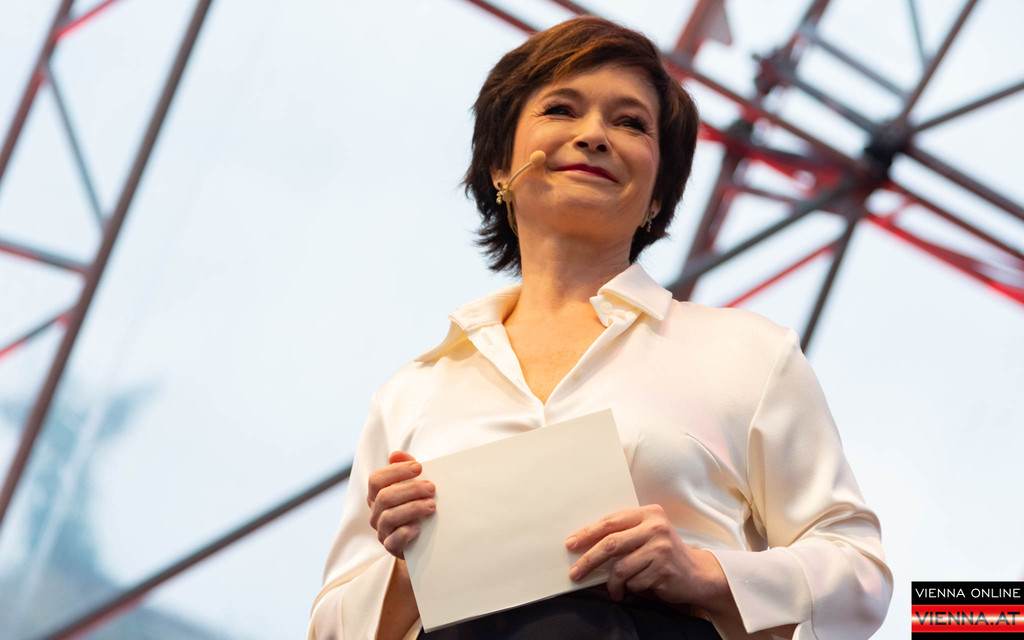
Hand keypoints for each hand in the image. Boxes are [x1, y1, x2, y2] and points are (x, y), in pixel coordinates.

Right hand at [367, 451, 435, 558]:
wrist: (421, 541)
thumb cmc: (416, 507)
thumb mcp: (413, 487)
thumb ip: (406, 469)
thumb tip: (396, 454)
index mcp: (377, 495)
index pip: (376, 479)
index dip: (396, 471)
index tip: (419, 467)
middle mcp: (376, 512)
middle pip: (385, 496)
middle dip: (410, 489)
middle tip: (431, 487)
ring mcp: (382, 530)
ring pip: (389, 517)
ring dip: (412, 508)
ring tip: (432, 506)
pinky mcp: (390, 547)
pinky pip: (393, 540)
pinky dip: (406, 532)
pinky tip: (420, 528)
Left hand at [565, 504, 729, 609]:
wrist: (697, 573)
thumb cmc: (664, 553)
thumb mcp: (647, 534)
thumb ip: (624, 534)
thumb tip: (585, 545)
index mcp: (649, 513)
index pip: (610, 521)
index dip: (587, 533)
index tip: (571, 544)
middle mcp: (656, 528)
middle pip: (611, 544)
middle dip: (589, 560)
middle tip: (575, 572)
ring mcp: (661, 548)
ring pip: (620, 568)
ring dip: (612, 583)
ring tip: (614, 588)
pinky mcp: (663, 569)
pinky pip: (633, 582)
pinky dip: (629, 588)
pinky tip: (635, 587)